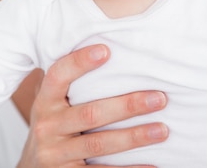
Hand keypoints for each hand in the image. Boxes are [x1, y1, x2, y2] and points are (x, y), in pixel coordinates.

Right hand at [17, 44, 167, 167]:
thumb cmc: (52, 124)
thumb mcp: (51, 103)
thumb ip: (68, 83)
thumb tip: (107, 50)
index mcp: (44, 101)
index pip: (58, 76)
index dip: (79, 62)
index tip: (106, 50)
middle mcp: (47, 126)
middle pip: (90, 114)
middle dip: (127, 105)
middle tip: (159, 98)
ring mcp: (56, 154)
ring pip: (99, 144)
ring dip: (134, 137)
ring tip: (162, 130)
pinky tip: (152, 164)